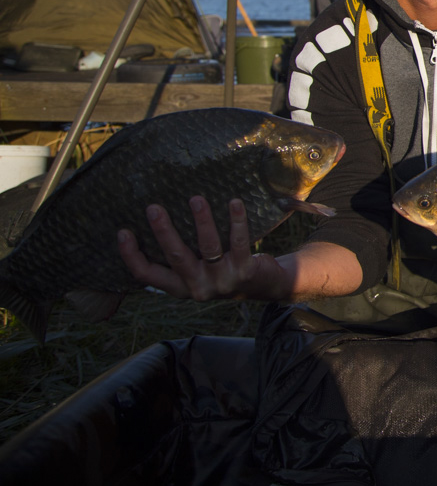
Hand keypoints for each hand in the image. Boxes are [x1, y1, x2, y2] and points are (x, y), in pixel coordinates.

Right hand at [117, 196, 290, 300]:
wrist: (264, 285)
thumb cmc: (222, 269)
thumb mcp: (196, 269)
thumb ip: (178, 253)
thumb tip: (154, 216)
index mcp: (179, 287)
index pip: (147, 275)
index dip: (131, 256)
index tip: (122, 231)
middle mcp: (197, 287)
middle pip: (175, 257)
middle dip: (163, 231)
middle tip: (153, 207)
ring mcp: (222, 281)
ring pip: (208, 247)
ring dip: (201, 221)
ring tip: (196, 198)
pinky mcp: (245, 271)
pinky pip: (238, 242)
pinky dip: (236, 221)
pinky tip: (234, 202)